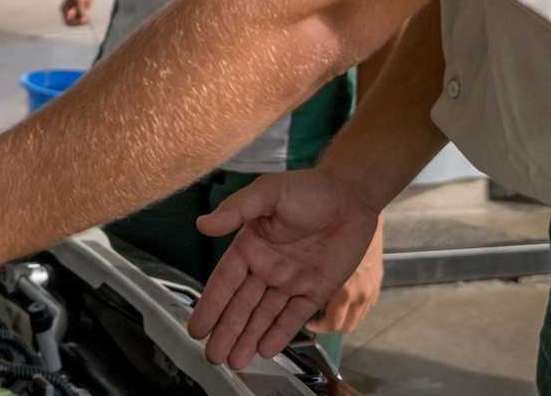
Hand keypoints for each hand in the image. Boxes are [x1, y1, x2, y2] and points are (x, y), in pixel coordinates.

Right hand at [61, 0, 96, 25]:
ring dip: (83, 20)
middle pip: (73, 23)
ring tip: (88, 16)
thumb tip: (83, 21)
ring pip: (78, 21)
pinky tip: (89, 15)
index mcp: (65, 9)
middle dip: (79, 22)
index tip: (82, 20)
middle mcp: (69, 11)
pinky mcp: (81, 10)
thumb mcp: (81, 2)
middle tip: (86, 19)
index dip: (75, 23)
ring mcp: (75, 11)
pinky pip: (82, 18)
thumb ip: (81, 12)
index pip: (68, 22)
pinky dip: (86, 18)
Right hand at [189, 168, 380, 367]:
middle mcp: (267, 267)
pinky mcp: (315, 290)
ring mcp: (290, 281)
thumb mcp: (269, 192)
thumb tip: (203, 224)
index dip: (211, 306)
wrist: (352, 196)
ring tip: (234, 361)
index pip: (224, 282)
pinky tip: (265, 349)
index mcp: (251, 246)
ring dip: (248, 337)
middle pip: (241, 306)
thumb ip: (237, 210)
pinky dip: (280, 334)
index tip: (198, 328)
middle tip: (213, 356)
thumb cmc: (308, 189)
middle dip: (227, 331)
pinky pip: (294, 317)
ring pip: (264, 316)